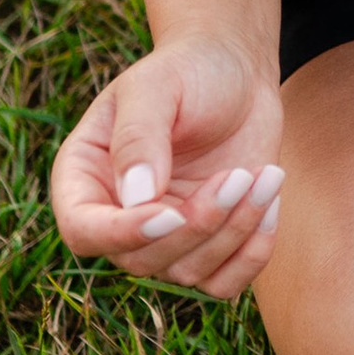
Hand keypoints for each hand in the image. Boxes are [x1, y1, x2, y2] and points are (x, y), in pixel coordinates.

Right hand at [50, 34, 284, 297]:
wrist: (237, 74)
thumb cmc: (188, 71)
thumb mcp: (157, 88)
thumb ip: (139, 138)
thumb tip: (136, 199)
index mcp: (84, 177)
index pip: (83, 231)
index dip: (123, 234)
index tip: (171, 213)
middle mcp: (117, 216)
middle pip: (140, 261)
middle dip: (197, 225)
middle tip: (240, 176)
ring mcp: (163, 237)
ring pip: (187, 273)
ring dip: (233, 232)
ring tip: (262, 175)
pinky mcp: (208, 247)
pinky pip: (224, 283)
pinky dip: (253, 253)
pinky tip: (270, 200)